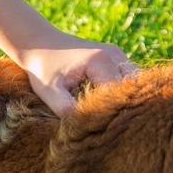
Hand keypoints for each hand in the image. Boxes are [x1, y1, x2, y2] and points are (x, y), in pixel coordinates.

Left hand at [17, 40, 137, 116]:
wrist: (39, 44)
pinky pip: (127, 78)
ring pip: (134, 83)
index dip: (114, 114)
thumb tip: (85, 127)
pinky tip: (107, 103)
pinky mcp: (114, 56)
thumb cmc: (42, 69)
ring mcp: (117, 54)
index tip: (102, 128)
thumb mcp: (49, 91)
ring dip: (124, 99)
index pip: (120, 95)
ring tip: (109, 115)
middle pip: (133, 89)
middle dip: (124, 108)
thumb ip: (65, 108)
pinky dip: (121, 92)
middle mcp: (114, 55)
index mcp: (101, 62)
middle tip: (110, 126)